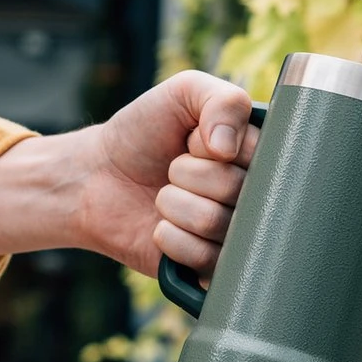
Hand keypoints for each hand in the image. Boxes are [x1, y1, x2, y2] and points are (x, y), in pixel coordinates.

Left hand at [85, 71, 258, 276]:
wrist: (97, 176)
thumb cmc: (145, 131)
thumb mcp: (186, 93)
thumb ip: (223, 101)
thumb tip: (228, 149)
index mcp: (260, 158)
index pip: (264, 158)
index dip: (217, 147)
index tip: (196, 141)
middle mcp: (255, 198)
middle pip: (238, 191)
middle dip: (189, 174)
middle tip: (174, 169)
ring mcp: (236, 235)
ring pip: (218, 224)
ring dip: (174, 205)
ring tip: (164, 198)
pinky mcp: (213, 268)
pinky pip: (206, 259)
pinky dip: (172, 239)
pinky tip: (161, 228)